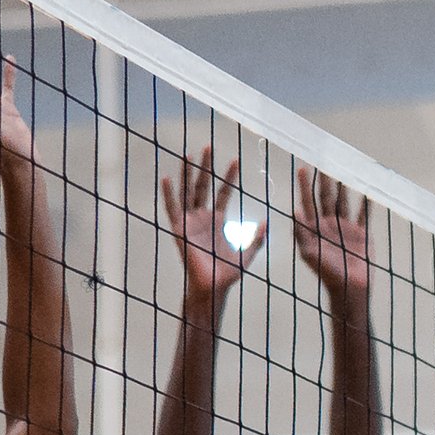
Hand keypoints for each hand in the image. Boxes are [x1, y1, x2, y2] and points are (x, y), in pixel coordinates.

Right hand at [161, 143, 254, 309]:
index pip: (223, 192)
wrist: (213, 288)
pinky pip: (172, 208)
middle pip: (203, 186)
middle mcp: (202, 217)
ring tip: (188, 154)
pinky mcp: (179, 229)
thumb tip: (268, 222)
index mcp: (218, 221)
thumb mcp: (247, 254)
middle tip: (207, 146)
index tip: (234, 160)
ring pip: (187, 191)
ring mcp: (189, 222)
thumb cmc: (227, 275)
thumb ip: (257, 239)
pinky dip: (169, 194)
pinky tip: (167, 177)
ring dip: (187, 173)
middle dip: (206, 167)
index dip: (228, 177)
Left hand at [290, 165, 371, 304]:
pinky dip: (366, 204)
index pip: (308, 201)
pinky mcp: (362, 234)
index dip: (304, 185)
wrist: (350, 288)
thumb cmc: (327, 274)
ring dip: (343, 186)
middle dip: (323, 180)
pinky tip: (367, 191)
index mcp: (316, 228)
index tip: (301, 167)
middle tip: (320, 160)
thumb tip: (292, 210)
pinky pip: (365, 215)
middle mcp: (330, 225)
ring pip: (344, 201)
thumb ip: (301, 233)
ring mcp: (347, 228)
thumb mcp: (309, 254)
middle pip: (326, 197)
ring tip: (342, 170)